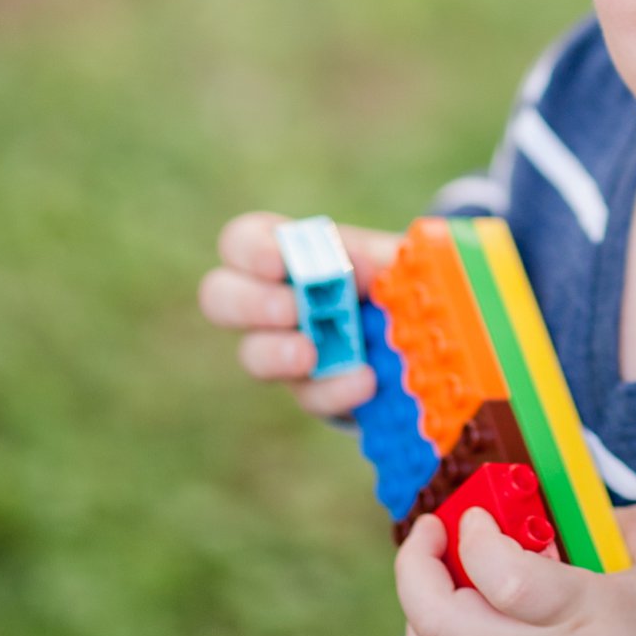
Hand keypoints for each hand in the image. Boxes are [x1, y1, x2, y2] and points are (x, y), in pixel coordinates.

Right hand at [197, 210, 398, 415]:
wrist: (416, 321)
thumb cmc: (389, 273)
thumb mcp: (387, 256)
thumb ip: (372, 257)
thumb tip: (359, 269)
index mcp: (283, 252)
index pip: (240, 241)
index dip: (249, 250)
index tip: (276, 263)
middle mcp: (268, 299)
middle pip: (219, 297)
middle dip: (251, 303)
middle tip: (291, 309)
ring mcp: (282, 348)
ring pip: (252, 355)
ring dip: (277, 354)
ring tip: (310, 354)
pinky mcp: (312, 388)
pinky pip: (309, 395)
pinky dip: (334, 389)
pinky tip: (363, 380)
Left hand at [396, 501, 635, 635]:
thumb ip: (625, 521)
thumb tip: (575, 508)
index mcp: (579, 614)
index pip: (503, 579)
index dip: (478, 538)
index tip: (481, 514)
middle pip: (439, 621)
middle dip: (416, 565)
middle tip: (431, 529)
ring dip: (418, 599)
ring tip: (439, 565)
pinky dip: (436, 629)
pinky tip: (462, 600)